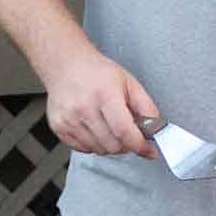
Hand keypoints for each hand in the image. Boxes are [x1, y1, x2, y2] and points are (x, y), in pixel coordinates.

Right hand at [43, 45, 157, 158]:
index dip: (139, 145)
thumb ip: (146, 107)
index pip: (124, 131)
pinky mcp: (59, 127)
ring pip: (99, 150)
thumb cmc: (97, 73)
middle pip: (113, 145)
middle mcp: (84, 107)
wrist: (66, 65)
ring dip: (110, 145)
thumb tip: (157, 130)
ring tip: (108, 126)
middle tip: (127, 132)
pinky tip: (94, 127)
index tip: (148, 150)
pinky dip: (94, 144)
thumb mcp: (129, 83)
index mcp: (104, 94)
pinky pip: (84, 149)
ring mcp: (69, 119)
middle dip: (126, 145)